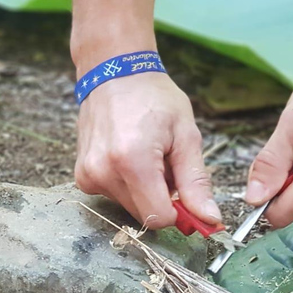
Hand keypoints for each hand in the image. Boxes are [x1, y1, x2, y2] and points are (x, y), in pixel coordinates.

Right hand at [74, 72, 221, 228]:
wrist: (114, 72)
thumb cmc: (153, 98)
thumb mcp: (186, 136)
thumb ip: (195, 182)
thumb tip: (210, 220)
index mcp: (133, 162)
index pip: (159, 218)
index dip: (178, 212)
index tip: (186, 195)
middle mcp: (104, 172)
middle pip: (144, 216)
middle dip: (160, 199)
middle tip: (165, 166)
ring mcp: (89, 176)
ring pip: (129, 208)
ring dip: (144, 191)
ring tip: (146, 157)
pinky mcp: (82, 177)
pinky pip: (113, 197)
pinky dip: (127, 185)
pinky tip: (128, 158)